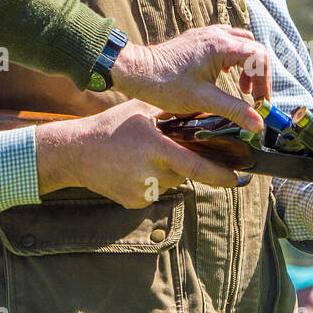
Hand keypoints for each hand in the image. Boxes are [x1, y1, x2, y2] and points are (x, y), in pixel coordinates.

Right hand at [35, 99, 243, 206]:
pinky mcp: (134, 202)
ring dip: (164, 171)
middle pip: (182, 173)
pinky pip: (153, 192)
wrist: (75, 152)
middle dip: (181, 162)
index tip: (236, 178)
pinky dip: (149, 181)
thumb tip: (203, 112)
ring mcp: (142, 191)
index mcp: (156, 148)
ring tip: (139, 156)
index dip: (219, 175)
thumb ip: (171, 113)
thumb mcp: (140, 110)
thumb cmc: (109, 126)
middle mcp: (150, 173)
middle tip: (165, 150)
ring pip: (168, 183)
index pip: (195, 166)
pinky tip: (131, 169)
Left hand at [111, 25, 269, 132]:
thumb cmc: (166, 85)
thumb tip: (258, 124)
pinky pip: (226, 41)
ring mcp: (206, 35)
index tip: (259, 102)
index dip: (264, 82)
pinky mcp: (197, 39)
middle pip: (253, 48)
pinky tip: (224, 76)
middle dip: (258, 73)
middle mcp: (216, 35)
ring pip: (241, 43)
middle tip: (251, 96)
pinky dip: (233, 58)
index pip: (259, 57)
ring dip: (247, 64)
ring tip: (240, 87)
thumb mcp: (203, 100)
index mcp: (220, 46)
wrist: (136, 71)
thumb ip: (234, 110)